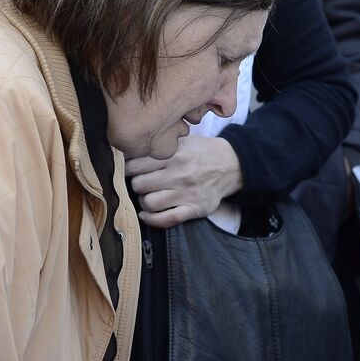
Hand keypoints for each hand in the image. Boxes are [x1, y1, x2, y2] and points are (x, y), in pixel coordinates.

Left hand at [125, 135, 243, 228]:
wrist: (232, 165)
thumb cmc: (202, 153)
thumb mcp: (183, 141)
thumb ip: (159, 147)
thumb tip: (129, 154)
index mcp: (174, 155)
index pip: (135, 165)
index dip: (127, 169)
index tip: (129, 171)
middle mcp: (180, 174)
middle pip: (139, 185)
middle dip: (135, 185)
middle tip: (140, 183)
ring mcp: (187, 194)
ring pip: (149, 203)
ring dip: (144, 202)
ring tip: (148, 196)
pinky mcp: (194, 209)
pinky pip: (166, 219)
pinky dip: (151, 219)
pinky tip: (146, 215)